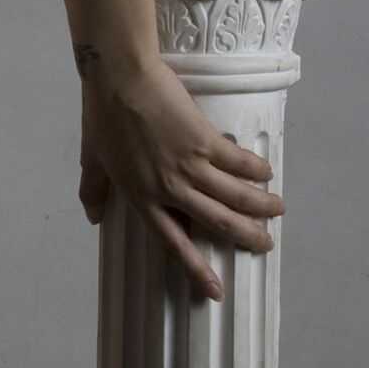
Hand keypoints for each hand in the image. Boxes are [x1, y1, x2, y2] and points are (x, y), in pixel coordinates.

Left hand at [78, 58, 284, 303]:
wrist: (119, 76)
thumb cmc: (102, 113)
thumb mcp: (90, 158)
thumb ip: (92, 190)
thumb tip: (92, 217)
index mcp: (141, 198)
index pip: (173, 242)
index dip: (196, 268)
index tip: (215, 291)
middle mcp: (168, 189)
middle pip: (216, 222)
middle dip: (246, 237)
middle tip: (266, 244)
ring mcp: (188, 166)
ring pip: (234, 196)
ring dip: (261, 206)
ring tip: (278, 209)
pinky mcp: (204, 140)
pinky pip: (238, 163)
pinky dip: (255, 170)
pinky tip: (266, 173)